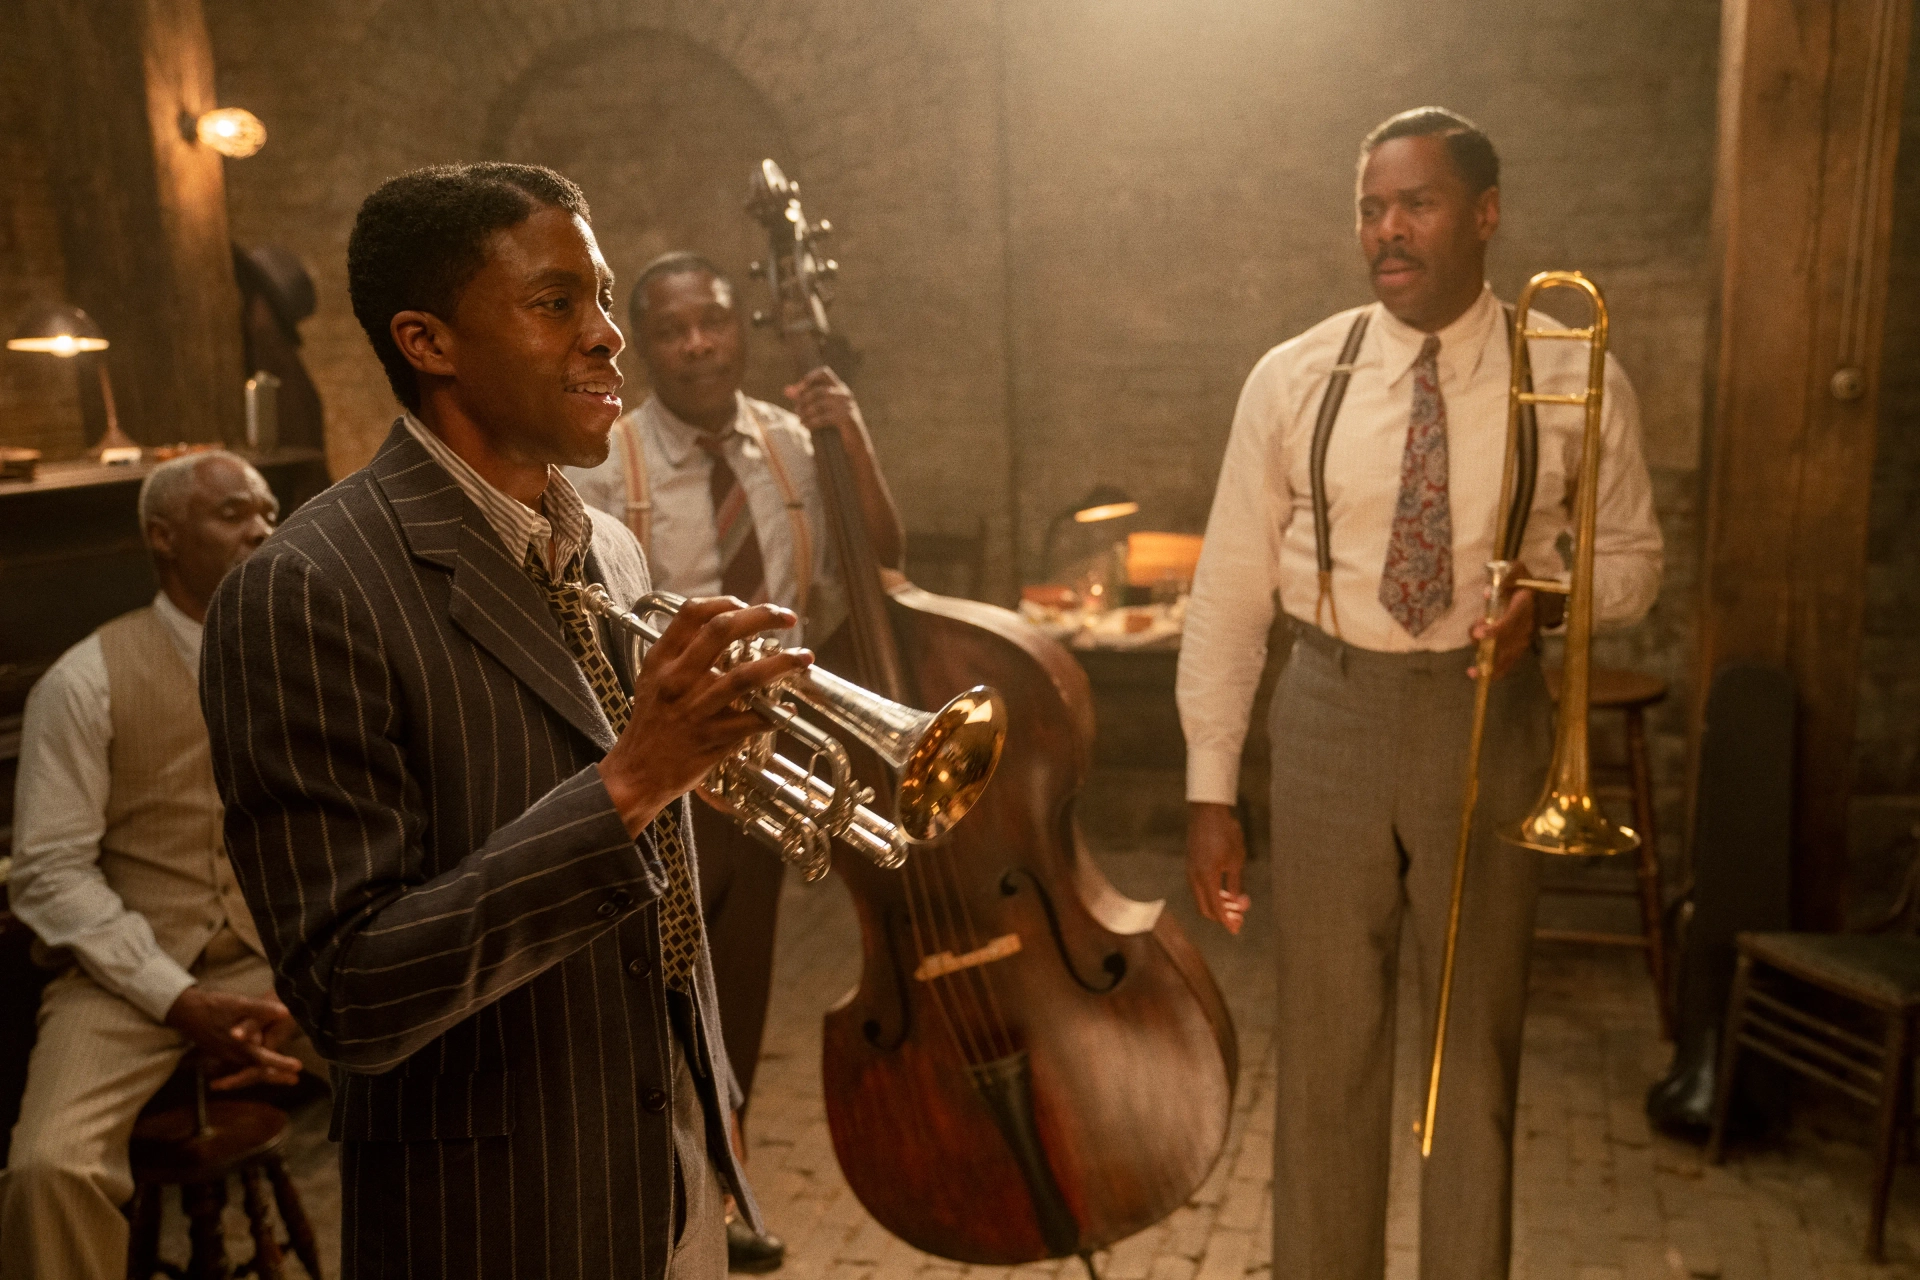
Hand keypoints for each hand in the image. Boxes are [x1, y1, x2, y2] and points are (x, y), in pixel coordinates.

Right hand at [163, 986, 302, 1089]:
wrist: (186, 1012)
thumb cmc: (214, 1007)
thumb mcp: (240, 1004)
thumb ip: (262, 1010)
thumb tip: (286, 1012)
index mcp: (241, 1046)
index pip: (265, 1059)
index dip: (282, 1064)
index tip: (298, 1068)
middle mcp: (234, 1055)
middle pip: (258, 1070)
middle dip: (277, 1076)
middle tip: (295, 1080)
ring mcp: (227, 1055)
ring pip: (250, 1069)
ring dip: (267, 1073)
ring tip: (286, 1077)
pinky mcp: (222, 1052)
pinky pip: (241, 1065)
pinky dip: (253, 1068)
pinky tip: (262, 1067)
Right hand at [599, 597, 812, 836]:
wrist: (637, 773)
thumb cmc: (651, 724)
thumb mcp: (653, 679)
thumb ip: (682, 654)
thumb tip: (725, 627)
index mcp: (662, 660)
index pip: (692, 614)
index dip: (725, 601)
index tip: (747, 604)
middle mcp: (677, 679)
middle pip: (722, 631)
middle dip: (761, 617)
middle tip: (786, 617)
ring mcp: (695, 709)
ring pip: (745, 676)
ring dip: (781, 664)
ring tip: (804, 657)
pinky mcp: (711, 738)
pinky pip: (752, 721)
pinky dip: (775, 714)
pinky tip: (787, 710)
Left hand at [784, 367, 864, 448]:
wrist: (855, 446)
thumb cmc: (835, 426)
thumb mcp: (820, 410)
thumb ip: (804, 398)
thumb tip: (786, 390)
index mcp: (839, 388)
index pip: (823, 373)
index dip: (808, 379)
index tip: (797, 391)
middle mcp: (844, 394)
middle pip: (818, 391)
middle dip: (803, 401)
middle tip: (797, 411)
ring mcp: (847, 406)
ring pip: (819, 405)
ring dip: (806, 413)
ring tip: (800, 420)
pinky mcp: (847, 419)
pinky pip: (823, 418)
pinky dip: (811, 423)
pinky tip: (805, 427)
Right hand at [1186, 803, 1250, 934]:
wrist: (1207, 811)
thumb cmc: (1225, 833)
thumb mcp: (1236, 860)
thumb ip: (1236, 884)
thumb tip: (1239, 904)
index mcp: (1207, 878)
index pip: (1216, 909)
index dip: (1227, 921)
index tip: (1237, 929)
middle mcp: (1194, 878)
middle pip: (1205, 908)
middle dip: (1221, 916)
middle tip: (1237, 918)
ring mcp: (1190, 871)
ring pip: (1200, 899)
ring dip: (1215, 905)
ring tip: (1233, 904)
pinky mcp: (1190, 865)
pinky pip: (1198, 888)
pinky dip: (1209, 894)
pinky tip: (1222, 891)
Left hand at [1467, 561, 1537, 681]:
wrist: (1546, 601)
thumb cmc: (1526, 584)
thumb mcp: (1518, 570)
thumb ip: (1507, 575)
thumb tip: (1487, 592)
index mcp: (1524, 606)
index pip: (1511, 619)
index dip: (1497, 628)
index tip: (1481, 632)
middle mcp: (1526, 626)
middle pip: (1507, 641)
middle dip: (1488, 644)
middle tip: (1474, 636)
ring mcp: (1524, 640)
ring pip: (1506, 655)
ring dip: (1487, 660)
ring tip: (1473, 662)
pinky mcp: (1520, 649)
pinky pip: (1508, 663)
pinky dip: (1494, 672)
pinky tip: (1476, 675)